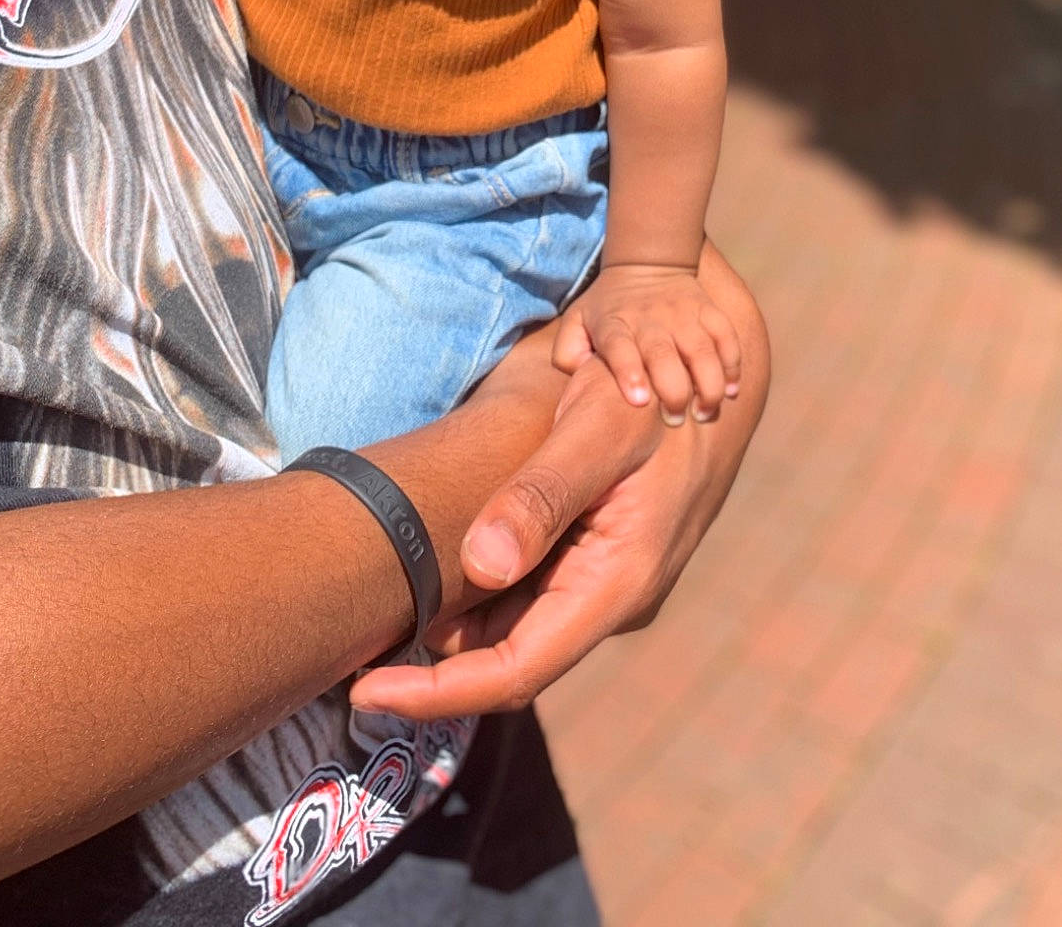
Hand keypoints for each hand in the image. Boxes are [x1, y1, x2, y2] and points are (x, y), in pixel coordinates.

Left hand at [350, 242, 766, 718]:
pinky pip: (534, 594)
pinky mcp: (602, 558)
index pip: (517, 670)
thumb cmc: (648, 387)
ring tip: (380, 605)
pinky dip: (483, 590)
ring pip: (520, 628)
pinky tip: (437, 563)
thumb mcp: (594, 427)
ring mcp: (610, 580)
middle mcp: (616, 596)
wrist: (708, 367)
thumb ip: (541, 494)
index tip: (364, 693)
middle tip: (353, 650)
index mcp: (618, 580)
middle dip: (434, 667)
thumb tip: (481, 566)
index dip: (437, 694)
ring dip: (456, 624)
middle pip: (513, 659)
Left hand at [553, 261, 742, 422]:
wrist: (646, 262)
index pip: (619, 347)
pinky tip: (731, 390)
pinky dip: (732, 364)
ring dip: (709, 384)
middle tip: (675, 419)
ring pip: (702, 350)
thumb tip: (578, 378)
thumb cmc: (608, 307)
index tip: (640, 401)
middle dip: (674, 391)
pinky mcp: (707, 310)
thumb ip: (567, 352)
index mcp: (614, 325)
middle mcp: (649, 319)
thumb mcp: (576, 321)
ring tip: (706, 411)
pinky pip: (726, 337)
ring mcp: (682, 314)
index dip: (629, 374)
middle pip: (664, 355)